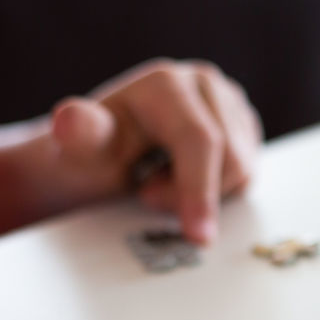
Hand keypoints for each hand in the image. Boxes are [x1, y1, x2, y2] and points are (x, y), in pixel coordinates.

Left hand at [49, 60, 261, 244]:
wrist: (102, 152)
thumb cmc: (92, 156)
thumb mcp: (82, 150)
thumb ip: (82, 135)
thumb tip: (69, 120)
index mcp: (166, 83)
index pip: (199, 142)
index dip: (200, 191)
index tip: (198, 237)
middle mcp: (203, 81)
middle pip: (230, 160)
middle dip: (191, 195)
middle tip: (147, 194)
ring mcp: (228, 99)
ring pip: (244, 170)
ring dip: (205, 194)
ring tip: (164, 181)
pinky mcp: (243, 121)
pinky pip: (249, 171)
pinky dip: (220, 188)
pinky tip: (187, 177)